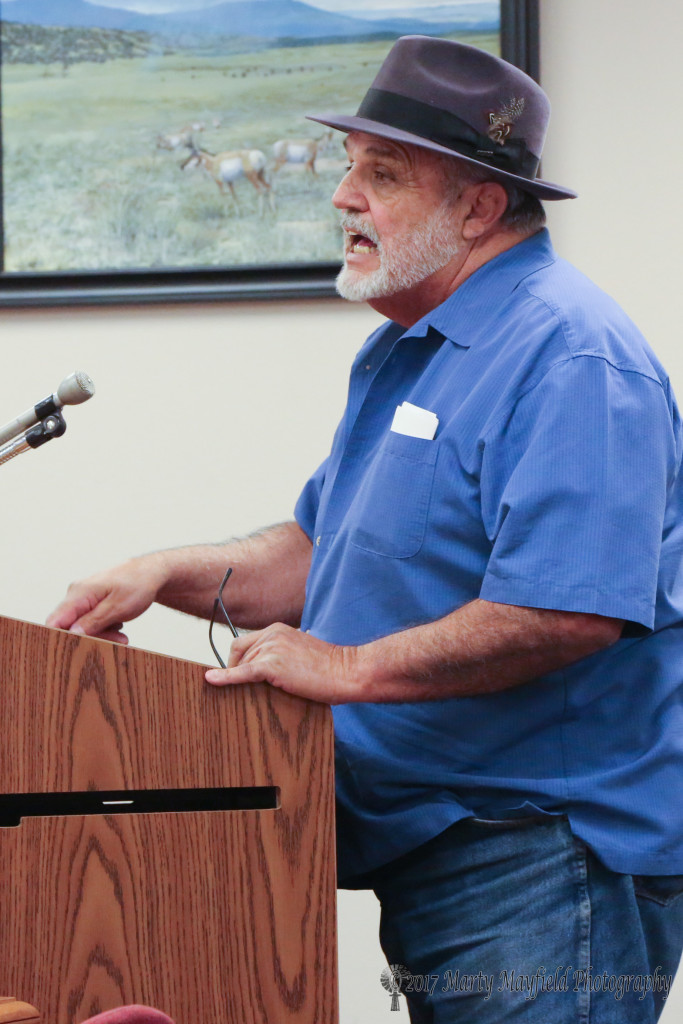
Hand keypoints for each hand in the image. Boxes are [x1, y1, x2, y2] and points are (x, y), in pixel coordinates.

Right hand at [46, 557, 166, 641]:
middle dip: (91, 638)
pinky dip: (104, 628)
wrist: (151, 572)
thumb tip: (71, 635)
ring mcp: (83, 598)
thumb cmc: (137, 584)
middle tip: (117, 641)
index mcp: (79, 593)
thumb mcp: (117, 607)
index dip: (60, 639)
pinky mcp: (91, 602)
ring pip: (82, 626)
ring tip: (122, 635)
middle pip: (69, 627)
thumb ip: (93, 622)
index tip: (79, 650)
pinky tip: (118, 626)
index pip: (54, 622)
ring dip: (102, 635)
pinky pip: (90, 621)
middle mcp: (76, 594)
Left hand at [205, 623, 361, 703]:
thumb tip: (270, 669)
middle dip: (237, 669)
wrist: (346, 672)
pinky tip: (211, 680)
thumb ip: (283, 652)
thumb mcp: (302, 651)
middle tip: (238, 686)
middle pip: (239, 653)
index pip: (246, 642)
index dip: (239, 659)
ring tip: (248, 692)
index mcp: (278, 629)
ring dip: (241, 678)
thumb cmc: (330, 667)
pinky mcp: (271, 665)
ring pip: (242, 665)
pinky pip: (242, 672)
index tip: (235, 671)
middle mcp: (272, 634)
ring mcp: (271, 648)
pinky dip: (225, 677)